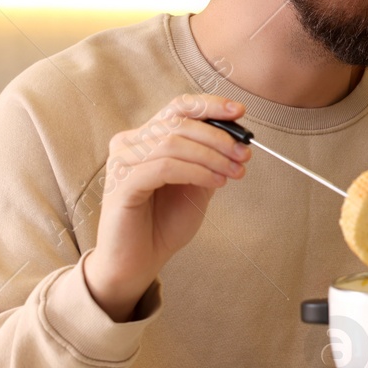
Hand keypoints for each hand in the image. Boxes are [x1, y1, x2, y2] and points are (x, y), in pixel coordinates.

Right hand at [83, 94, 250, 320]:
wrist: (139, 262)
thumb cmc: (163, 224)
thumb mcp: (195, 186)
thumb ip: (208, 160)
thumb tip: (237, 139)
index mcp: (145, 138)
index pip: (178, 107)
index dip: (210, 105)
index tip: (240, 112)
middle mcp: (129, 144)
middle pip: (179, 122)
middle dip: (218, 137)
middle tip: (244, 154)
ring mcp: (122, 162)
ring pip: (173, 143)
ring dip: (212, 156)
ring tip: (234, 172)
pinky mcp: (122, 184)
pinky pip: (165, 167)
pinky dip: (196, 171)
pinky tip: (216, 182)